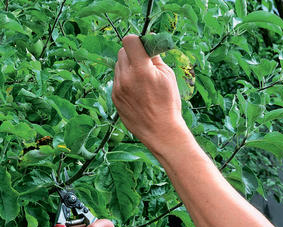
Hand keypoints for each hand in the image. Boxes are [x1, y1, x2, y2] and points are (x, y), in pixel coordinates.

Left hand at [112, 35, 189, 150]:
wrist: (160, 131)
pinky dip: (126, 81)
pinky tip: (138, 92)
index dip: (137, 40)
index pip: (129, 40)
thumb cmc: (168, 104)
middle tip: (145, 63)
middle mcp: (126, 77)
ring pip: (118, 66)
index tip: (145, 47)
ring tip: (142, 81)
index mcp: (141, 70)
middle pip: (122, 51)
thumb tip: (150, 40)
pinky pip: (117, 80)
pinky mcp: (114, 98)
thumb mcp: (168, 76)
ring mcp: (117, 88)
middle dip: (133, 53)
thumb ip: (156, 57)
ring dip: (129, 67)